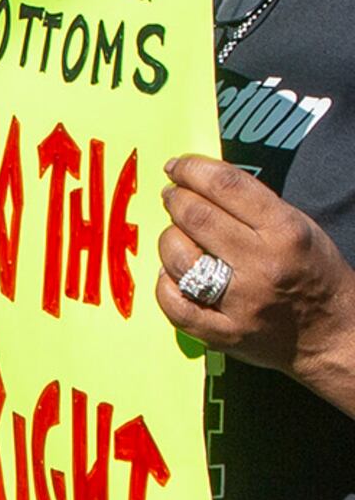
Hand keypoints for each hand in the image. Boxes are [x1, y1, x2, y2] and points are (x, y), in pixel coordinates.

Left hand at [161, 156, 354, 393]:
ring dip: (169, 239)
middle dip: (175, 199)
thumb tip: (200, 180)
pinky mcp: (222, 333)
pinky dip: (164, 283)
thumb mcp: (300, 226)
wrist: (334, 333)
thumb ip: (254, 203)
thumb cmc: (314, 273)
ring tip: (178, 235)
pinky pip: (172, 303)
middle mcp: (261, 265)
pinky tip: (173, 274)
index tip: (177, 166)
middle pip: (196, 217)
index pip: (226, 185)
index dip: (192, 169)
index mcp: (285, 232)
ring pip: (177, 257)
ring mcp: (239, 303)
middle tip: (172, 196)